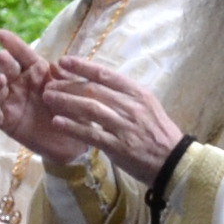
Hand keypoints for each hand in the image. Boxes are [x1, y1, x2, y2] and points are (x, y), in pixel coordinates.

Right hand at [0, 38, 70, 166]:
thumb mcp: (78, 92)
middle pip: (6, 68)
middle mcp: (21, 84)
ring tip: (1, 81)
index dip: (12, 44)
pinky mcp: (7, 123)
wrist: (76, 143)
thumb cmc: (77, 113)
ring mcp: (12, 103)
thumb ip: (67, 79)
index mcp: (38, 73)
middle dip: (3, 61)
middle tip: (2, 57)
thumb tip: (56, 65)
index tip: (0, 34)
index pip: (23, 54)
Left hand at [29, 55, 184, 185]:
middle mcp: (132, 107)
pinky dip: (72, 127)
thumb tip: (98, 84)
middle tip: (48, 82)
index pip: (106, 75)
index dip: (82, 66)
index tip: (63, 61)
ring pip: (90, 108)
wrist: (176, 162)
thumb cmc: (159, 134)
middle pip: (93, 90)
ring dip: (65, 101)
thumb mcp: (147, 107)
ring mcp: (125, 127)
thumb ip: (125, 96)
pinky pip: (91, 134)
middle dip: (67, 84)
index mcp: (138, 94)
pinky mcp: (119, 147)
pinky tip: (57, 121)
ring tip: (48, 97)